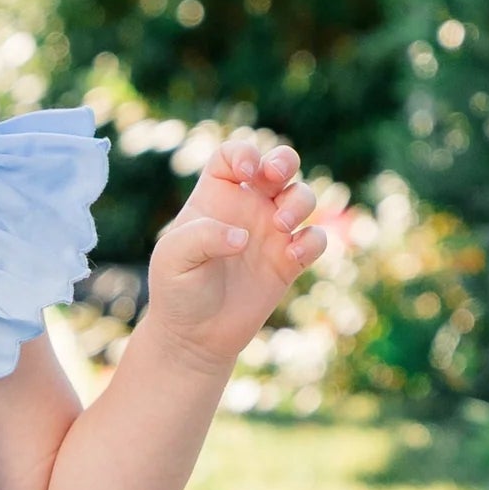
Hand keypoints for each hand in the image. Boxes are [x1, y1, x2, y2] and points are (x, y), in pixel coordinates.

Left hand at [142, 131, 327, 367]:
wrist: (194, 336)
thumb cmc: (177, 291)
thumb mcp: (173, 259)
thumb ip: (201, 237)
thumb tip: (243, 237)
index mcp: (216, 197)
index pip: (234, 155)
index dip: (244, 152)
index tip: (244, 172)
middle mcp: (247, 209)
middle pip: (279, 163)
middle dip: (285, 160)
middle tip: (275, 177)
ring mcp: (271, 234)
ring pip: (302, 196)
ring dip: (300, 201)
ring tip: (281, 226)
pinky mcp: (289, 263)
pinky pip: (315, 239)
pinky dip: (313, 240)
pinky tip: (293, 254)